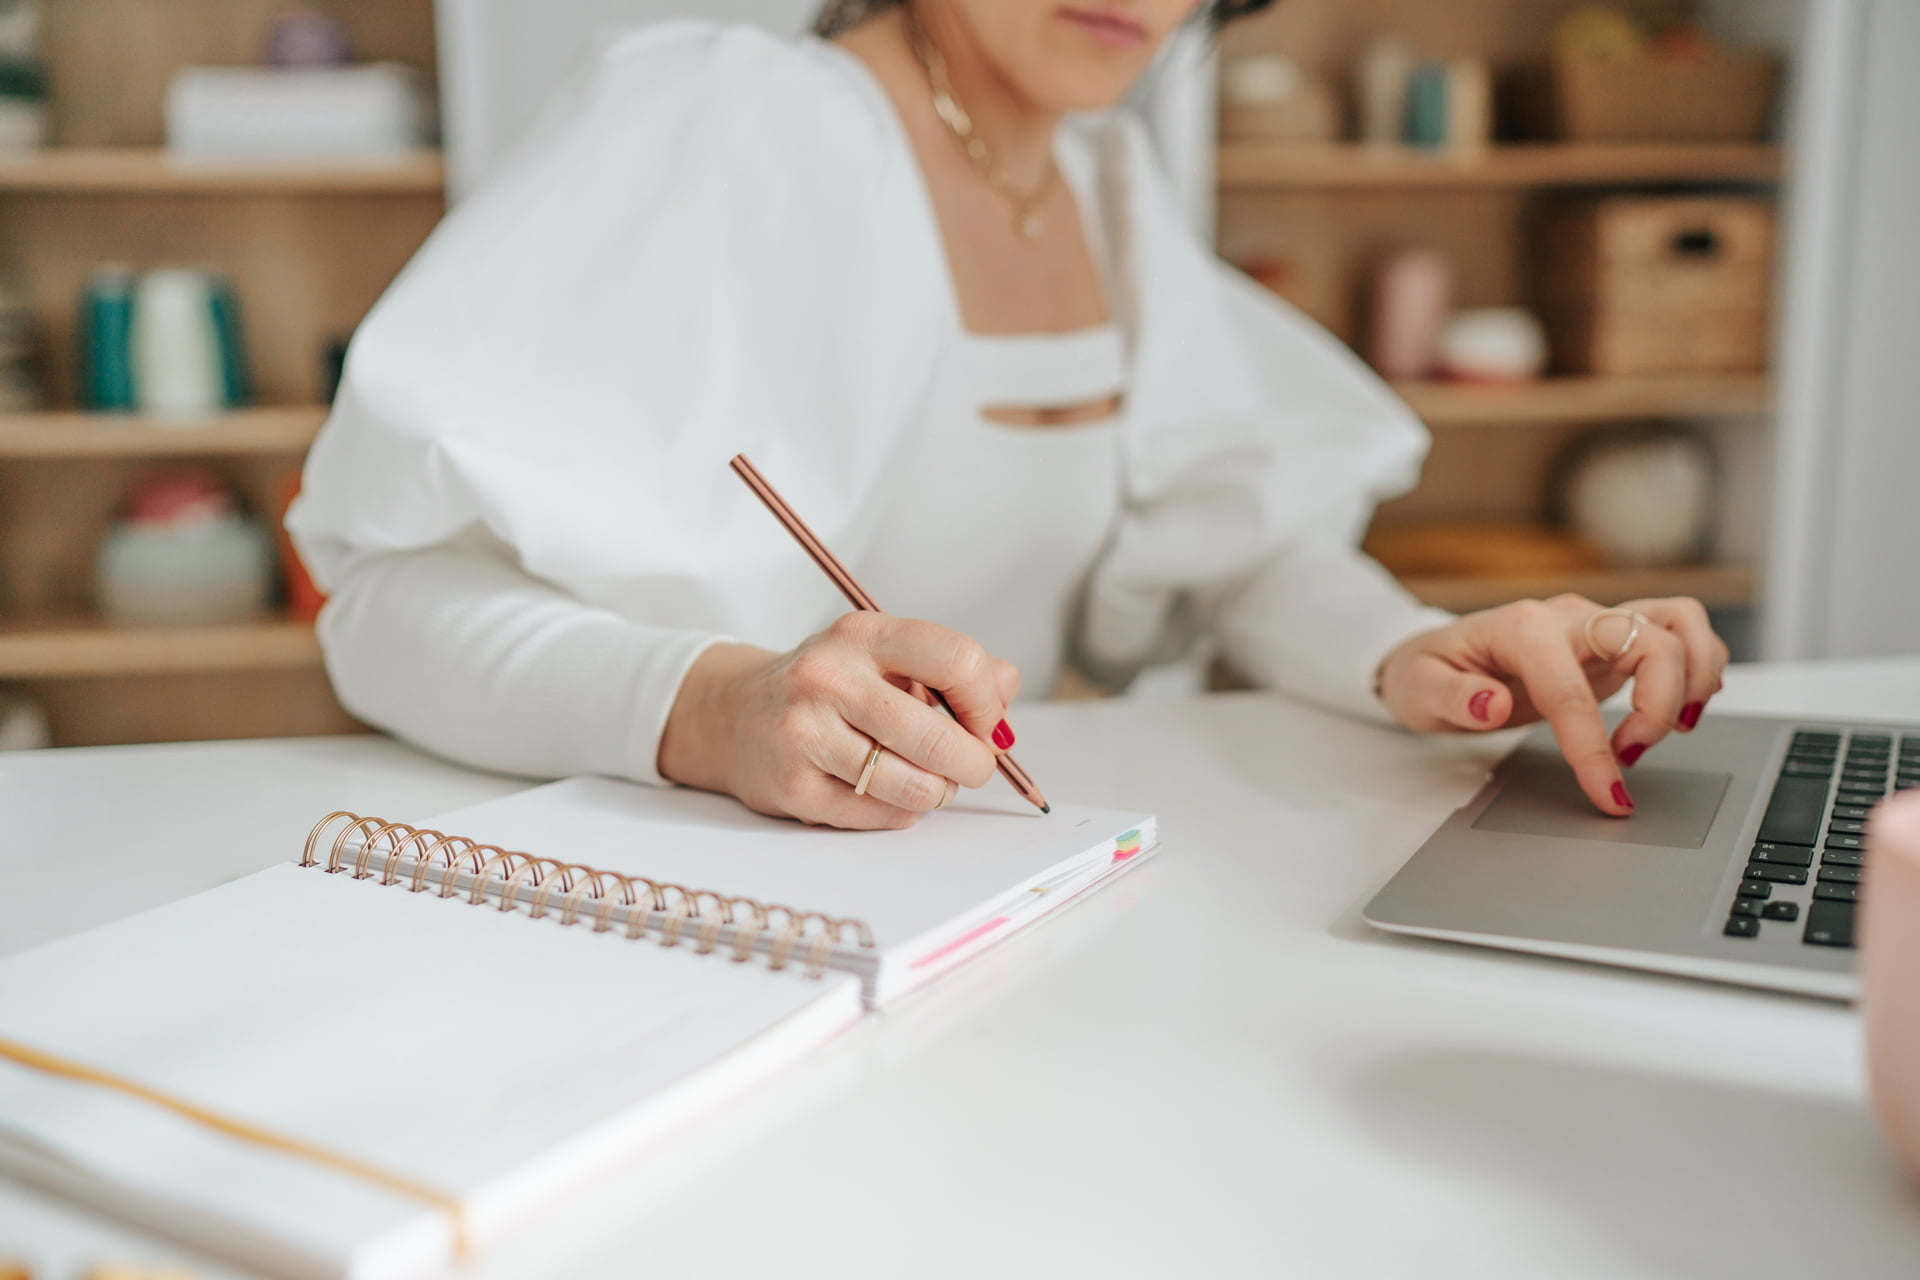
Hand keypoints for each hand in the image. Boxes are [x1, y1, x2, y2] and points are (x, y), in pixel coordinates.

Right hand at [657, 613, 1021, 828]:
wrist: (733, 716)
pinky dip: (902, 811)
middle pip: (940, 736)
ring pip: (916, 785)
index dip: (987, 703)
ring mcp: (806, 735)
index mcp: (864, 635)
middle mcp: (830, 678)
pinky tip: (886, 791)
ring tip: (927, 779)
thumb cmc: (827, 687)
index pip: (958, 660)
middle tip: (972, 767)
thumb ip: (952, 669)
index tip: (987, 724)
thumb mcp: (884, 657)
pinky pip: (883, 816)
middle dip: (974, 763)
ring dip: (939, 791)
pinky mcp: (794, 789)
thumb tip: (1008, 689)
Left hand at [1375, 594, 1729, 815]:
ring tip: (1675, 726)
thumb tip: (1490, 704)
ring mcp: (1595, 623)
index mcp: (1522, 628)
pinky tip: (1682, 705)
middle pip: (1652, 639)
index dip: (1593, 747)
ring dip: (1696, 676)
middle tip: (1630, 756)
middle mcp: (1568, 617)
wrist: (1430, 656)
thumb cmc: (1424, 672)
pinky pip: (1679, 631)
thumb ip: (1453, 696)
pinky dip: (1699, 664)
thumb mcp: (1416, 689)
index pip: (1571, 690)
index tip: (1610, 794)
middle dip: (1660, 705)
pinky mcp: (1614, 639)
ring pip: (1680, 622)